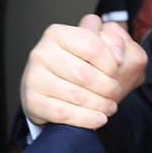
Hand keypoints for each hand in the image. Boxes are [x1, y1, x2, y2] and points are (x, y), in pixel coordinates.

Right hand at [20, 14, 146, 128]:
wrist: (56, 87)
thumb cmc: (82, 63)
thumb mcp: (103, 45)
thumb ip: (116, 41)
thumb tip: (118, 55)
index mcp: (57, 33)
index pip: (92, 46)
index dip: (111, 63)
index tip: (119, 70)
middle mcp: (41, 53)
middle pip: (84, 75)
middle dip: (108, 88)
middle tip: (116, 92)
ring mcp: (33, 78)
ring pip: (76, 96)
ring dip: (100, 105)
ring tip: (110, 106)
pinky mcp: (32, 101)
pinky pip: (63, 114)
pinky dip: (86, 119)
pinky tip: (99, 118)